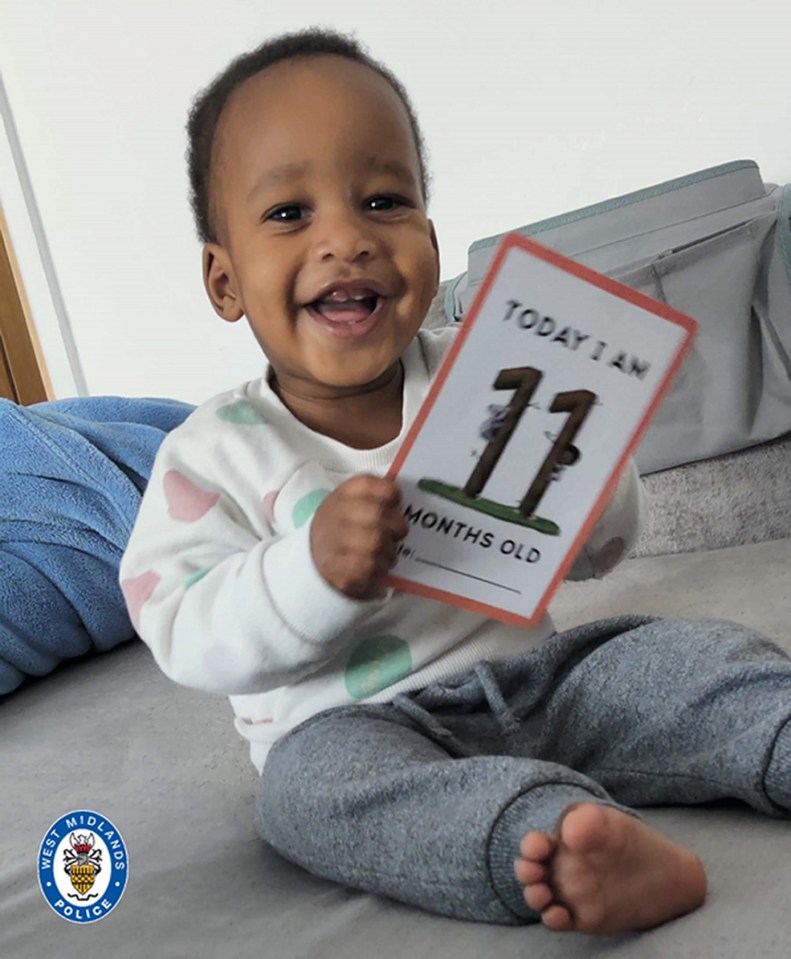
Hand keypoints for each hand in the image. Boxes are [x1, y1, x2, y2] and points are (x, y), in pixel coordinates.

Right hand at [310, 475, 408, 598]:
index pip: (367, 484)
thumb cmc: (345, 525)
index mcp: (343, 494)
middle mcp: (336, 513)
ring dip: (390, 550)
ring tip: (388, 553)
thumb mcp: (352, 503)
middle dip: (397, 525)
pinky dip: (380, 568)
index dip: (389, 491)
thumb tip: (401, 500)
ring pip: (376, 542)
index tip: (397, 502)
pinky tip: (379, 566)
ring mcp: (333, 541)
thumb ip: (376, 497)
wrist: (316, 554)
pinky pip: (368, 566)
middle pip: (377, 514)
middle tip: (399, 533)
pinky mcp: (336, 567)